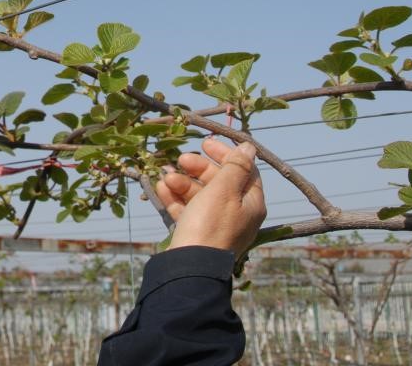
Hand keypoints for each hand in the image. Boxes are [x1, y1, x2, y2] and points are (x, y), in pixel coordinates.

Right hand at [155, 138, 265, 256]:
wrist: (188, 268)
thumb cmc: (210, 224)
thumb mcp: (224, 190)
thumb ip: (236, 166)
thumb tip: (250, 147)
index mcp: (250, 204)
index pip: (244, 170)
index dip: (225, 154)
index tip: (205, 142)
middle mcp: (236, 214)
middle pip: (219, 182)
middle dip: (198, 169)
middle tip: (181, 159)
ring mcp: (215, 225)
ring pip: (200, 195)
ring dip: (182, 182)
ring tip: (166, 178)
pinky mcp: (196, 233)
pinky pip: (187, 210)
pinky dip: (175, 198)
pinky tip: (160, 188)